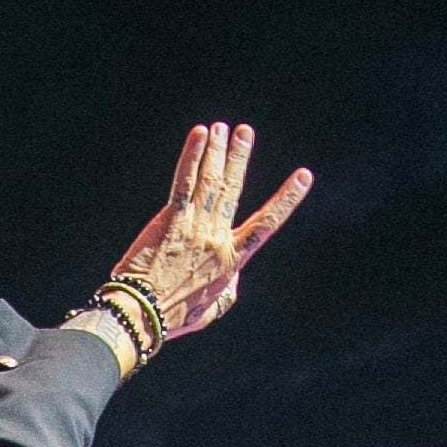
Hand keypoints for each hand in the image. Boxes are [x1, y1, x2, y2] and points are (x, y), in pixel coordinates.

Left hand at [99, 121, 310, 342]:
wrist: (143, 317)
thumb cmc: (174, 317)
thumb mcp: (212, 310)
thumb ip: (228, 290)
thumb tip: (232, 279)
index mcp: (231, 260)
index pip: (267, 223)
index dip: (287, 199)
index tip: (304, 176)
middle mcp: (216, 238)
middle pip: (233, 190)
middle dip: (240, 158)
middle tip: (244, 132)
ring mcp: (193, 227)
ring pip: (210, 181)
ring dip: (217, 151)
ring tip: (222, 128)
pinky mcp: (170, 221)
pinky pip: (183, 182)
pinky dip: (192, 156)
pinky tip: (200, 134)